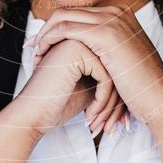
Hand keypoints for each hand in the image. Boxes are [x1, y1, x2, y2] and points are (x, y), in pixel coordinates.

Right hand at [11, 39, 129, 136]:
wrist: (32, 115)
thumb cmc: (57, 104)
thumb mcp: (89, 87)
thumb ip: (105, 74)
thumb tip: (130, 78)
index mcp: (82, 42)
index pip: (114, 66)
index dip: (117, 95)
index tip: (114, 120)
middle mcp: (80, 37)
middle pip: (116, 68)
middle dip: (117, 101)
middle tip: (112, 125)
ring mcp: (77, 40)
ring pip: (113, 72)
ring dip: (110, 105)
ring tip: (101, 125)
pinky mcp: (76, 50)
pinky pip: (105, 76)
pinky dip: (102, 101)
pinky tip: (91, 116)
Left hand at [28, 4, 162, 125]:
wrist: (160, 98)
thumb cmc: (142, 87)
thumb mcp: (125, 60)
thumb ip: (108, 49)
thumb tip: (89, 52)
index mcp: (121, 14)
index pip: (78, 13)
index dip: (57, 28)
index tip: (43, 45)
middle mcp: (117, 12)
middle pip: (68, 11)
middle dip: (46, 30)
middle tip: (33, 49)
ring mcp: (112, 20)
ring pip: (63, 17)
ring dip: (44, 36)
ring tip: (35, 56)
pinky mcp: (106, 34)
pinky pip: (65, 29)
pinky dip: (49, 41)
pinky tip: (43, 57)